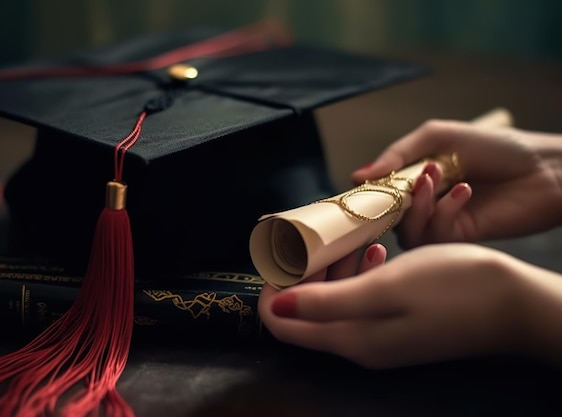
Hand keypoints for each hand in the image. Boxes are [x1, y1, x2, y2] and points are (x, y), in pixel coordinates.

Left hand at [259, 243, 561, 368]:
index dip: (272, 291)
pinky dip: (359, 275)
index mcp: (349, 338)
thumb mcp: (385, 288)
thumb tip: (277, 306)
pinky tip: (379, 254)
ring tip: (360, 244)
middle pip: (304, 312)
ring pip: (332, 303)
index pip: (282, 325)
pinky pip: (359, 301)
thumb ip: (327, 303)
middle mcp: (358, 344)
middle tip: (328, 244)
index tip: (284, 258)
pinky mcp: (396, 325)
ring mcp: (378, 337)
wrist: (516, 304)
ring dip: (335, 270)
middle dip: (306, 275)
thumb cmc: (454, 288)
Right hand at [351, 120, 561, 246]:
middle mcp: (423, 205)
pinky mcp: (459, 239)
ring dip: (418, 207)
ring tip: (436, 180)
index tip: (361, 187)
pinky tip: (463, 191)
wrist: (543, 168)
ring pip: (407, 233)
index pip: (377, 195)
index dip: (366, 195)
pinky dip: (443, 213)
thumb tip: (357, 175)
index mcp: (414, 180)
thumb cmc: (495, 147)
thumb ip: (398, 154)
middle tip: (405, 183)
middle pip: (386, 220)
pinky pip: (434, 236)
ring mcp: (440, 223)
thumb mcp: (438, 137)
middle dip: (390, 203)